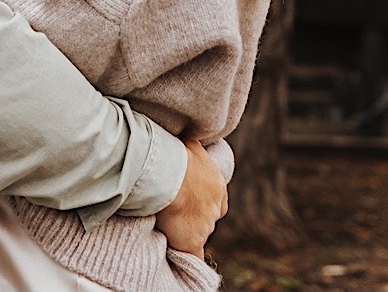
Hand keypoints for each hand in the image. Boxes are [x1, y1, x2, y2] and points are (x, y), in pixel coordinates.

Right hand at [153, 139, 227, 257]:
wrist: (168, 172)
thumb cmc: (175, 154)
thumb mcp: (189, 142)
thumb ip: (193, 143)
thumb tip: (195, 128)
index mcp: (216, 183)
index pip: (219, 199)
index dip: (208, 201)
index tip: (196, 200)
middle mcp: (215, 205)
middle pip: (209, 217)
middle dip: (197, 216)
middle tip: (180, 212)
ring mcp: (205, 224)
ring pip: (200, 233)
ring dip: (188, 231)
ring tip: (172, 228)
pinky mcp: (192, 240)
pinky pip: (194, 255)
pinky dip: (190, 258)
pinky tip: (185, 260)